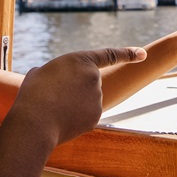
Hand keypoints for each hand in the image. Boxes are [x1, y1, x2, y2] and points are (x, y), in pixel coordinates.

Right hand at [12, 46, 146, 144]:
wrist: (36, 122)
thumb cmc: (33, 94)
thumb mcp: (39, 73)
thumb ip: (56, 73)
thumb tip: (57, 82)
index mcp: (81, 60)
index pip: (110, 55)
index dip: (128, 54)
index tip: (143, 54)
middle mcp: (94, 77)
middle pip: (89, 83)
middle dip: (76, 90)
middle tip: (54, 97)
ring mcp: (98, 97)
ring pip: (87, 100)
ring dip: (73, 104)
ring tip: (54, 108)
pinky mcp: (96, 115)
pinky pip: (86, 114)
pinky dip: (75, 117)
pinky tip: (62, 119)